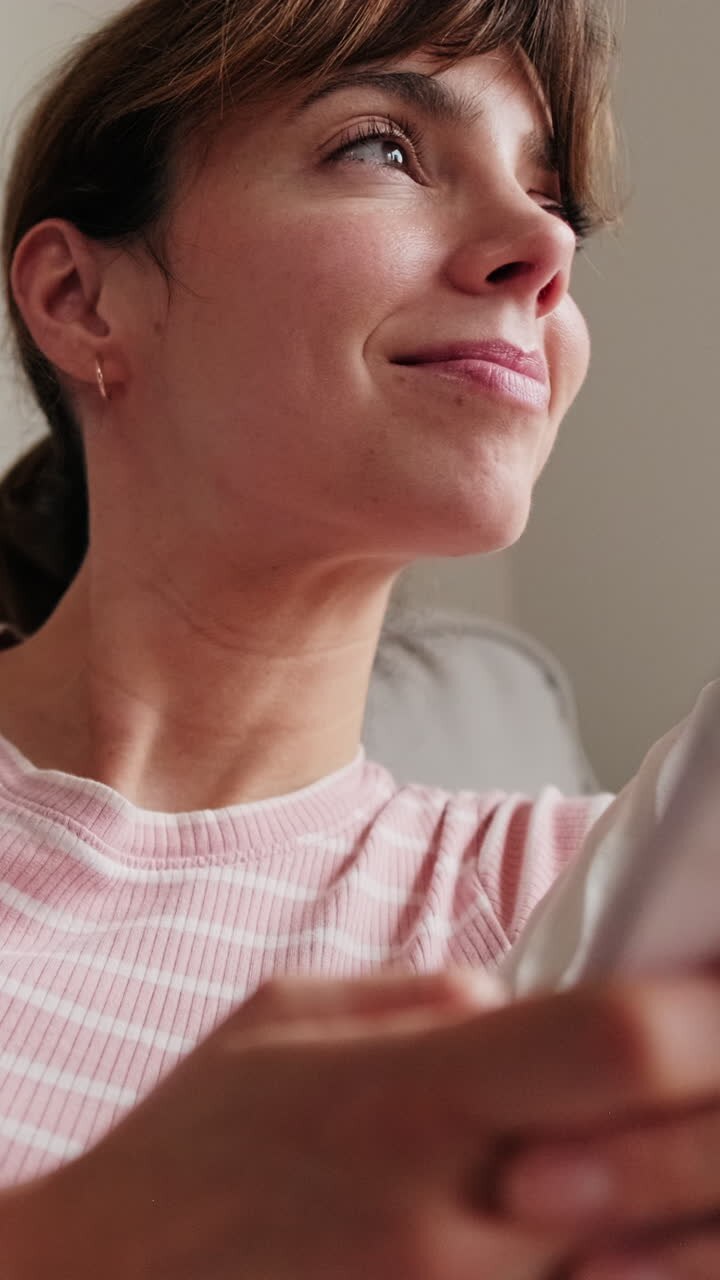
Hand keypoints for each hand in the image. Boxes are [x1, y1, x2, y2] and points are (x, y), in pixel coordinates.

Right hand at [3, 968, 719, 1279]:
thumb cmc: (184, 1155)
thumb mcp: (282, 1019)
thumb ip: (420, 998)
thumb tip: (519, 999)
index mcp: (408, 1097)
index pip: (610, 1043)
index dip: (704, 1014)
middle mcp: (450, 1216)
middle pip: (660, 1162)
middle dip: (712, 1119)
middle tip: (712, 1081)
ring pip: (644, 1263)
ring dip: (679, 1210)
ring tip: (661, 1158)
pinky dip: (616, 1267)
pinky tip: (598, 1232)